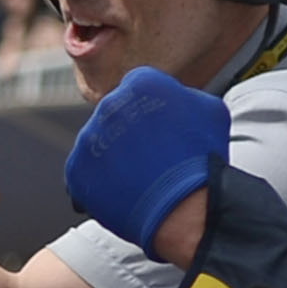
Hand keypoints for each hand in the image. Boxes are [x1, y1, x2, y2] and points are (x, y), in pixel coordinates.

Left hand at [59, 65, 233, 250]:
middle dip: (130, 131)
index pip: (139, 88)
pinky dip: (99, 180)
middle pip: (116, 114)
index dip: (151, 108)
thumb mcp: (211, 109)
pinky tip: (122, 188)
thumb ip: (186, 96)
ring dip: (114, 155)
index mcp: (140, 83)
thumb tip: (178, 98)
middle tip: (150, 153)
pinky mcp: (75, 168)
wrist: (181, 204)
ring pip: (99, 142)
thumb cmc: (201, 158)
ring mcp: (89, 138)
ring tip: (139, 174)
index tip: (158, 125)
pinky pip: (84, 171)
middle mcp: (109, 105)